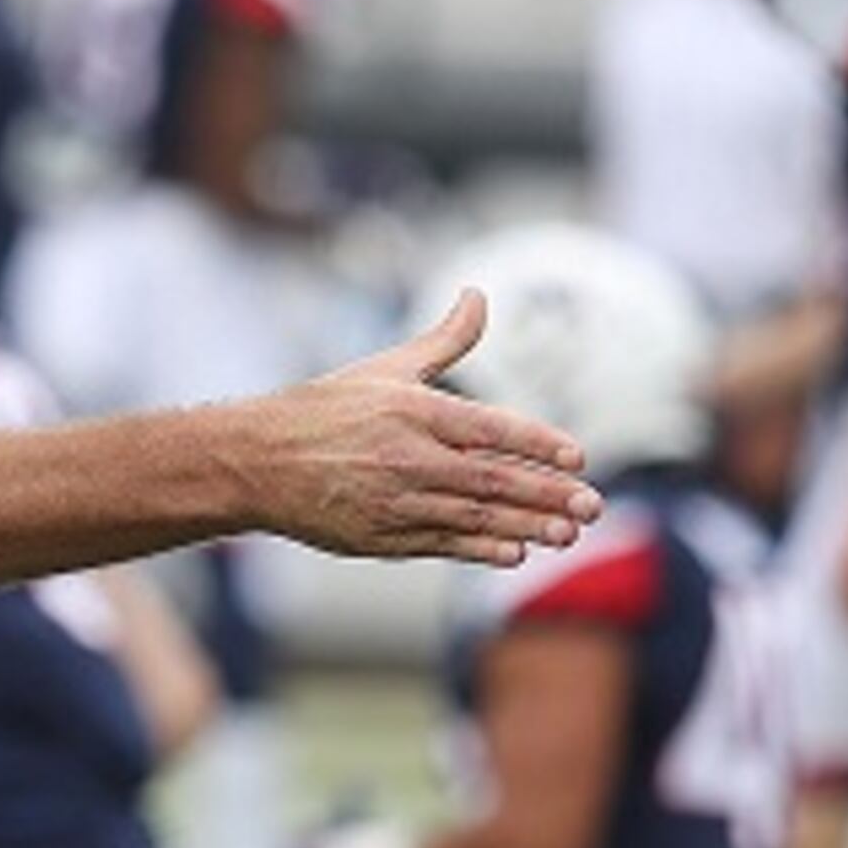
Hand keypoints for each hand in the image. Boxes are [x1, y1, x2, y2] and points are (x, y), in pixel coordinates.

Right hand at [244, 290, 601, 565]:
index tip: (578, 456)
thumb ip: (443, 340)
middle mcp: (407, 457)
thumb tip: (478, 295)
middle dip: (548, 494)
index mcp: (412, 410)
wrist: (256, 462)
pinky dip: (481, 549)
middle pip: (493, 478)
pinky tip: (515, 553)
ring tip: (568, 533)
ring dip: (526, 526)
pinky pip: (442, 544)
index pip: (491, 427)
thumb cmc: (323, 410)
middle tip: (592, 504)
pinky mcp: (381, 537)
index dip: (539, 444)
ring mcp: (394, 501)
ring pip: (474, 516)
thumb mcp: (384, 367)